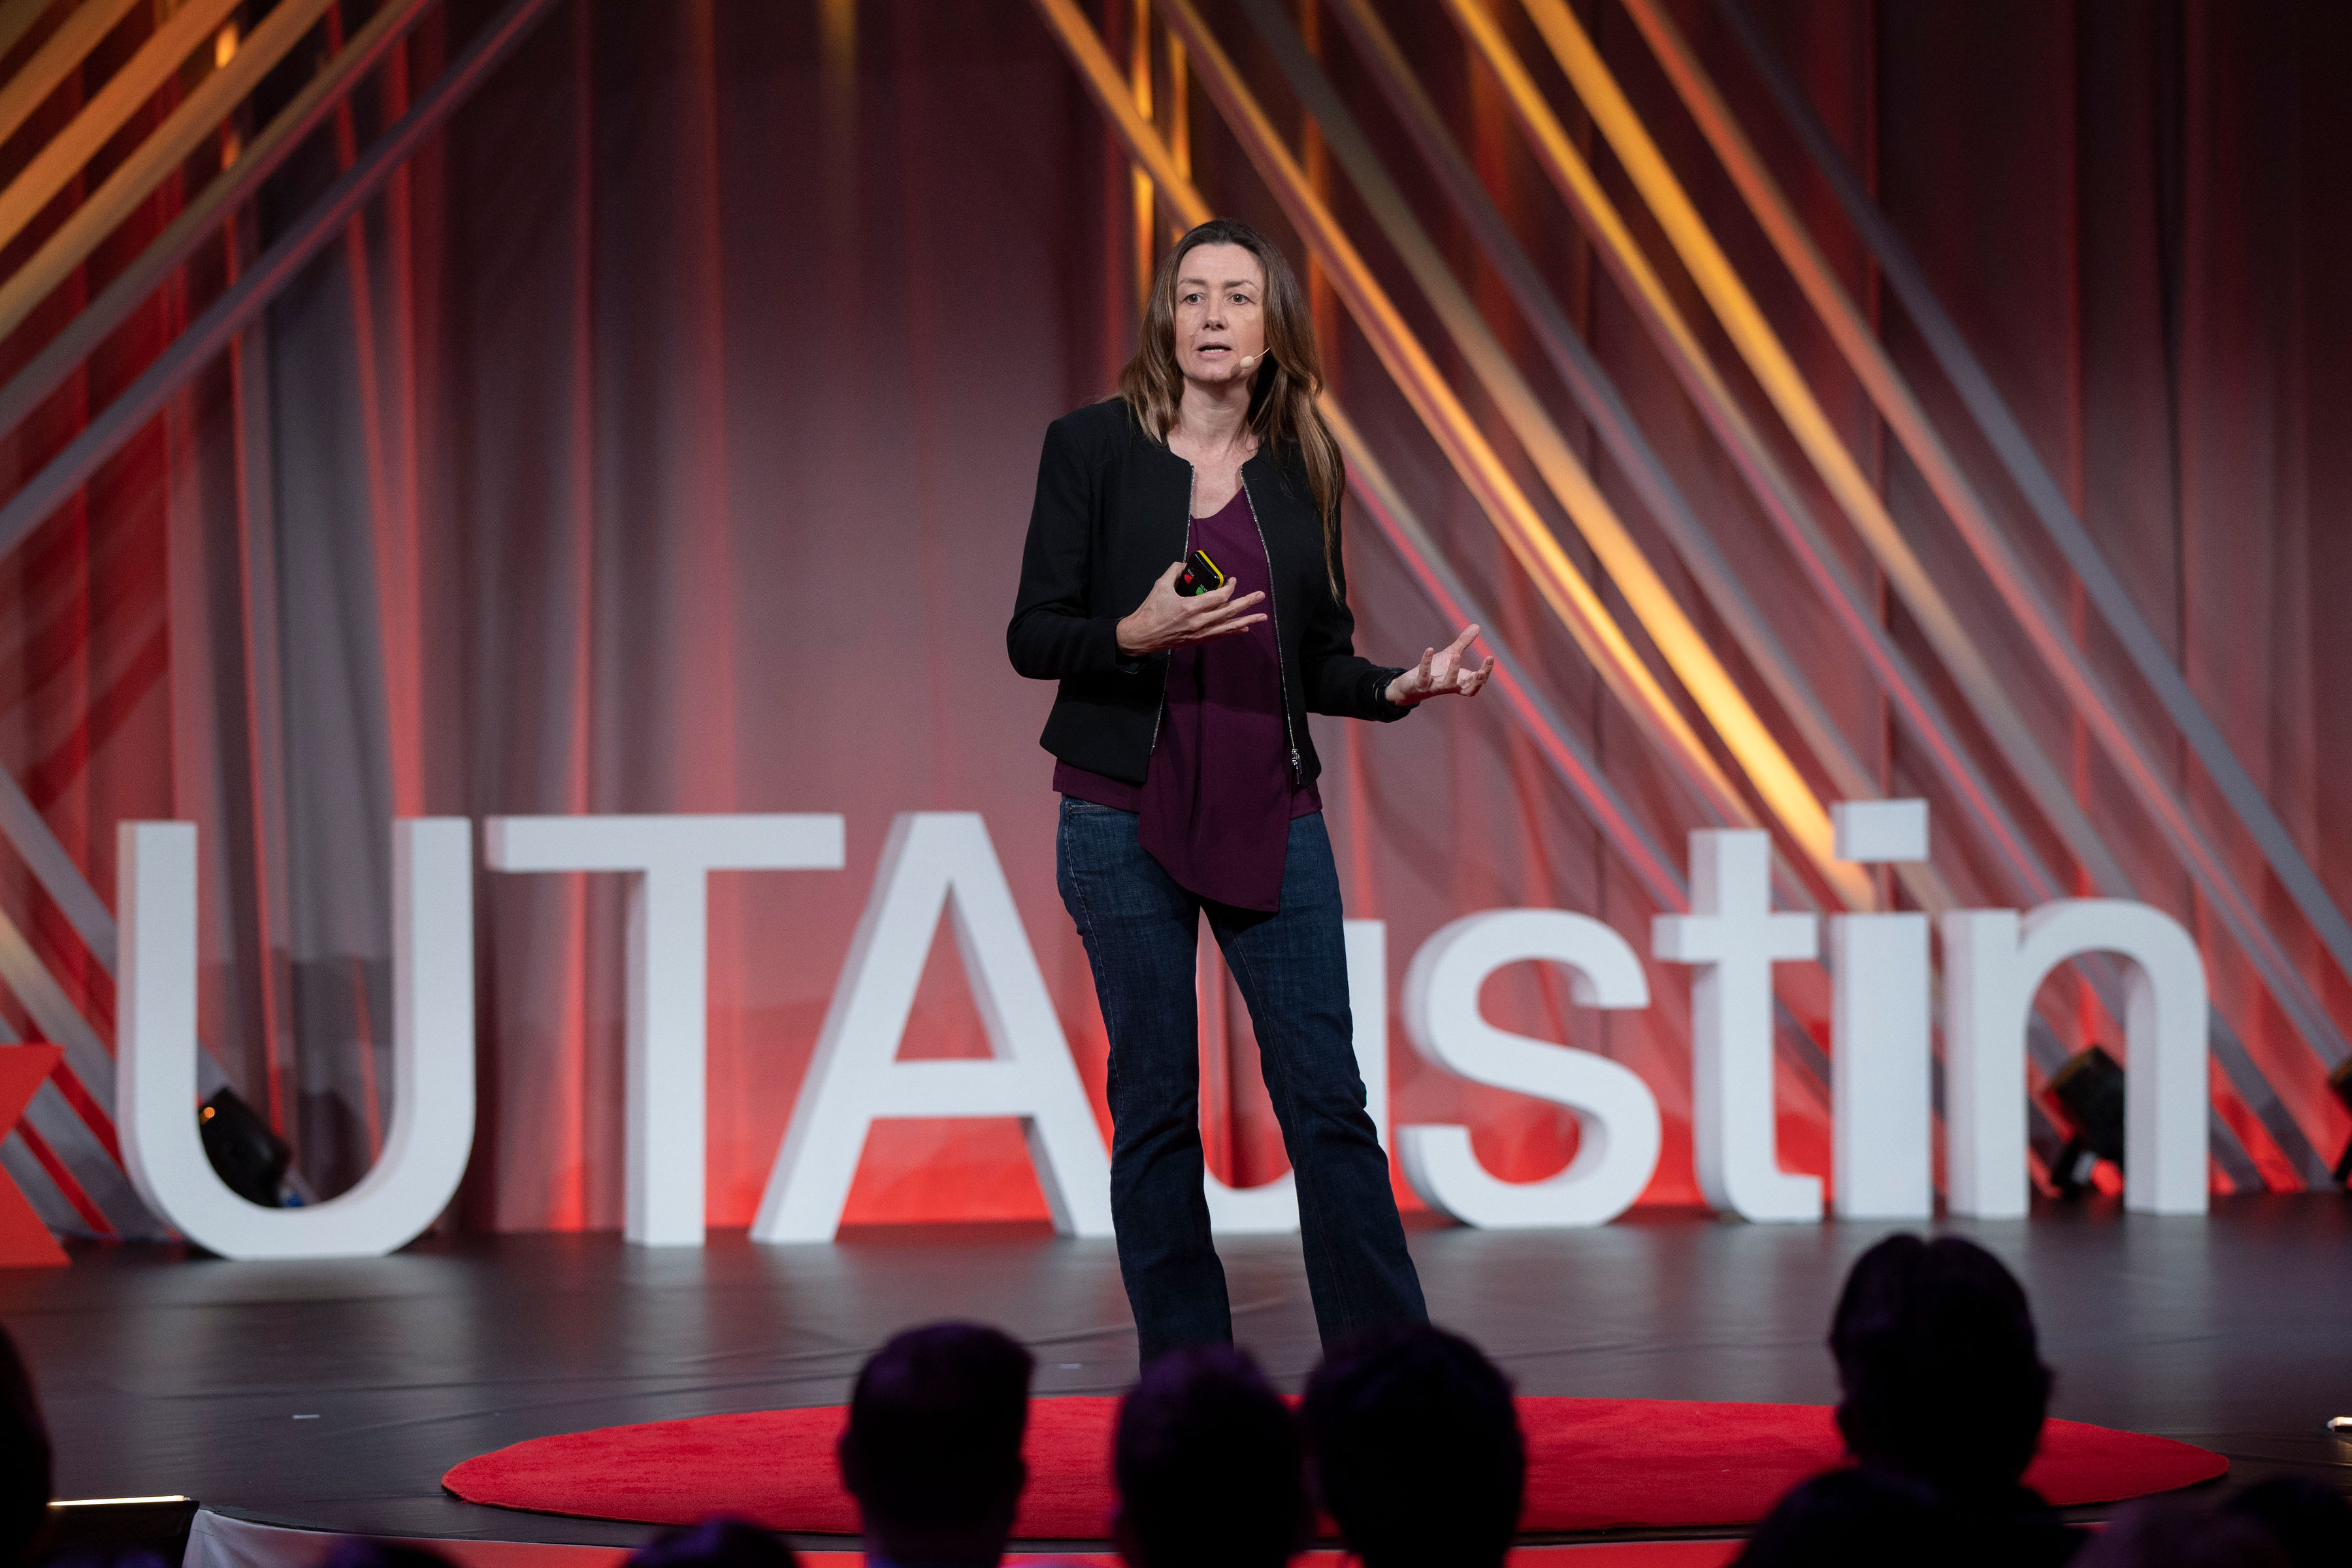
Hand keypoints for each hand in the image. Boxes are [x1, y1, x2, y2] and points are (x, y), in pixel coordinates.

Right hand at [1116, 561, 1267, 655]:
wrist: (1142, 635)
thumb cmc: (1150, 611)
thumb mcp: (1160, 586)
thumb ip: (1174, 571)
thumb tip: (1184, 564)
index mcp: (1190, 607)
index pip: (1219, 597)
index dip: (1229, 588)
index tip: (1232, 581)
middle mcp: (1198, 622)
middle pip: (1229, 612)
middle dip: (1247, 603)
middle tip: (1260, 596)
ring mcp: (1199, 633)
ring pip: (1228, 626)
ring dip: (1247, 620)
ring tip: (1261, 617)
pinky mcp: (1197, 640)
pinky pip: (1220, 636)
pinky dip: (1233, 632)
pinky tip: (1244, 628)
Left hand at [1385, 624, 1494, 706]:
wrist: (1411, 685)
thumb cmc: (1435, 671)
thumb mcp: (1450, 655)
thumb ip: (1463, 643)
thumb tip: (1477, 626)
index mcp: (1460, 681)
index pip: (1477, 680)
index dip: (1486, 672)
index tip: (1490, 657)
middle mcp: (1450, 686)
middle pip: (1468, 690)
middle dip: (1476, 682)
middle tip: (1481, 672)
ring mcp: (1435, 687)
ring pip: (1447, 685)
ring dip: (1453, 672)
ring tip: (1456, 656)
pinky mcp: (1420, 685)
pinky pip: (1424, 677)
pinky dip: (1426, 664)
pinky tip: (1429, 649)